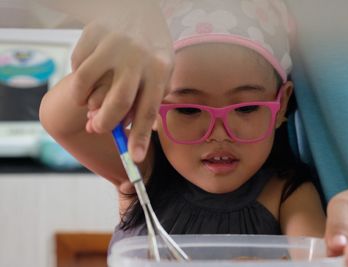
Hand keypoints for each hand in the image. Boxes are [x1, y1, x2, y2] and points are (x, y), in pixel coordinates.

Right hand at [70, 0, 173, 161]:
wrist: (134, 11)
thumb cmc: (148, 51)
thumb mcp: (160, 72)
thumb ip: (147, 99)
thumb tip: (126, 131)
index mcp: (159, 68)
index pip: (148, 110)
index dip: (140, 137)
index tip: (133, 158)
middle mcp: (137, 57)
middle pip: (117, 103)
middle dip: (105, 123)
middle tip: (97, 127)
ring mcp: (112, 44)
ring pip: (86, 86)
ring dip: (83, 101)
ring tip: (90, 100)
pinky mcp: (92, 35)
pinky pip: (77, 67)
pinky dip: (80, 77)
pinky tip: (92, 72)